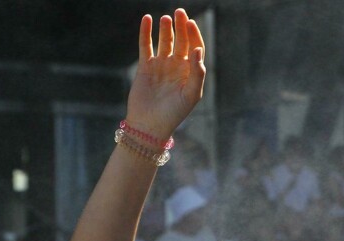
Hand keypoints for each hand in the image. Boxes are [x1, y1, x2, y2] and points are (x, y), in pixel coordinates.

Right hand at [125, 11, 205, 141]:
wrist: (150, 125)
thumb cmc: (174, 113)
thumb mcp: (191, 95)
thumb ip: (197, 73)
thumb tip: (198, 50)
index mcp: (190, 73)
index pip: (195, 48)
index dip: (194, 35)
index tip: (190, 23)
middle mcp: (177, 67)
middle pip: (181, 41)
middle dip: (181, 26)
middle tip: (179, 12)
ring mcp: (161, 66)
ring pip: (164, 41)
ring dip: (166, 28)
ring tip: (165, 18)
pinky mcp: (145, 67)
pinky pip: (146, 46)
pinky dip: (146, 33)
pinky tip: (147, 19)